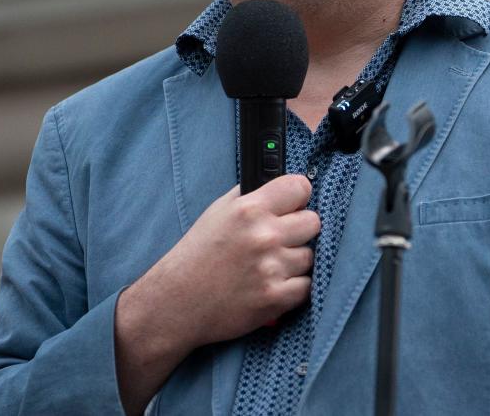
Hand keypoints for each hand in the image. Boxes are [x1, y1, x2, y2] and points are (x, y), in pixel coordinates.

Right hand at [114, 175, 318, 411]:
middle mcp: (263, 236)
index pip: (300, 187)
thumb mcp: (217, 212)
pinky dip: (294, 287)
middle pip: (313, 221)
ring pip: (310, 255)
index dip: (298, 196)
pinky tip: (275, 284)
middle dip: (299, 229)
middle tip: (281, 239)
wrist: (176, 302)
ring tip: (271, 266)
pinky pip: (307, 286)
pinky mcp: (275, 298)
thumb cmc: (196, 256)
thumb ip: (250, 195)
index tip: (294, 204)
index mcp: (249, 209)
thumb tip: (279, 186)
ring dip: (295, 261)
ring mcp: (271, 268)